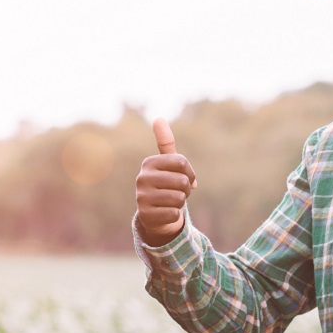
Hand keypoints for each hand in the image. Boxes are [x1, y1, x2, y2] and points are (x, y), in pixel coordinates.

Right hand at [134, 118, 197, 245]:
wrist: (155, 213)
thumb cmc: (166, 184)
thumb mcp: (167, 164)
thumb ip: (165, 142)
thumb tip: (158, 118)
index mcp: (149, 162)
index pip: (181, 162)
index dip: (190, 172)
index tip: (185, 176)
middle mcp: (142, 178)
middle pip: (182, 181)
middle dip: (186, 189)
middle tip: (177, 191)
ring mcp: (142, 197)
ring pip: (179, 198)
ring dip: (180, 202)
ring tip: (171, 201)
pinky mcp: (145, 215)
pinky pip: (174, 213)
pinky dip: (174, 215)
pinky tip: (165, 212)